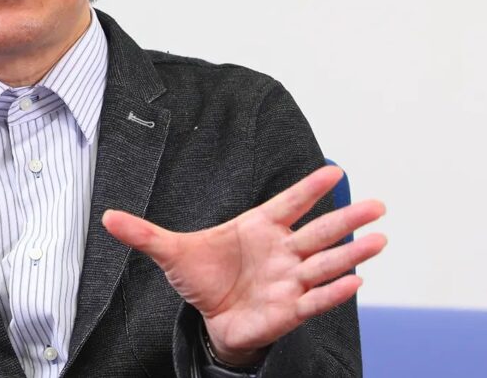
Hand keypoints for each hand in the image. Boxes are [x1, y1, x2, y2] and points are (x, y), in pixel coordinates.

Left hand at [101, 165, 385, 365]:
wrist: (211, 318)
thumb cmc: (201, 278)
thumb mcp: (169, 253)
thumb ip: (143, 233)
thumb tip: (106, 216)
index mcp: (258, 228)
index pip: (288, 203)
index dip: (309, 188)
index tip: (334, 168)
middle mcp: (280, 251)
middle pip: (318, 232)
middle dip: (346, 218)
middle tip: (378, 204)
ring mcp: (288, 280)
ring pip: (324, 263)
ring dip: (351, 252)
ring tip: (379, 238)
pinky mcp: (289, 310)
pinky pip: (316, 299)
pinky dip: (334, 292)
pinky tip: (357, 281)